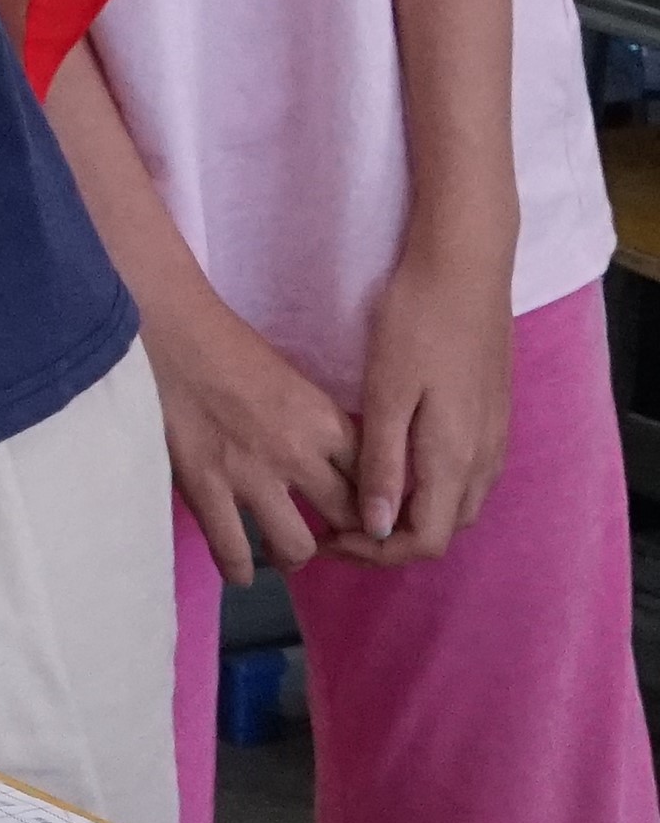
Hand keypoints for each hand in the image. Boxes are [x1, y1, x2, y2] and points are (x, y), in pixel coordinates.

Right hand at [143, 290, 368, 580]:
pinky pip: (233, 549)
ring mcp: (252, 476)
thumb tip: (327, 458)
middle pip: (348, 518)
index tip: (368, 512)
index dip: (376, 503)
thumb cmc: (225, 341)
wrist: (166, 329)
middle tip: (330, 537)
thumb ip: (315, 422)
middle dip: (345, 535)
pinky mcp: (206, 487)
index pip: (375, 480)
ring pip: (298, 546)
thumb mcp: (292, 379)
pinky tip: (241, 571)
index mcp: (325, 422)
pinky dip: (240, 568)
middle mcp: (299, 455)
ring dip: (295, 555)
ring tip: (284, 553)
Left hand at [330, 239, 515, 562]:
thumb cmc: (417, 323)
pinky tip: (394, 470)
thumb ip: (385, 464)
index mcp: (454, 459)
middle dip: (391, 541)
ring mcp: (493, 438)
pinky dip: (430, 491)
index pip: (423, 541)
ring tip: (357, 502)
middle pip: (442, 529)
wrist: (465, 268)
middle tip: (336, 525)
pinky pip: (466, 477)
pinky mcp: (492, 417)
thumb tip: (380, 529)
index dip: (376, 554)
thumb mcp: (387, 393)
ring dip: (412, 516)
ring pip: (456, 505)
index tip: (329, 539)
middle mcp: (483, 459)